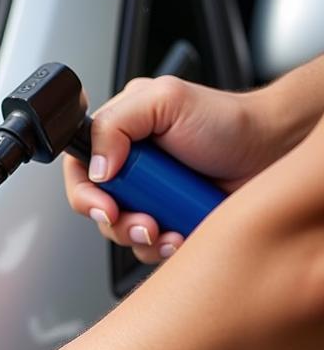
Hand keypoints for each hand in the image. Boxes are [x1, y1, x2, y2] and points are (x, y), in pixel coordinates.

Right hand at [63, 75, 280, 262]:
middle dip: (118, 223)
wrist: (270, 150)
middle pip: (97, 210)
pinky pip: (147, 248)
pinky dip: (162, 248)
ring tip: (168, 229)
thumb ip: (116, 125)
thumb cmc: (226, 120)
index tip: (106, 207)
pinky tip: (180, 235)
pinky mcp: (166, 221)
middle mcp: (128, 168)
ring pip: (120, 233)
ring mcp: (147, 198)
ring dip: (142, 238)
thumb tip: (95, 168)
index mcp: (118, 136)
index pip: (78, 171)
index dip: (85, 196)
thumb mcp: (165, 100)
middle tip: (146, 220)